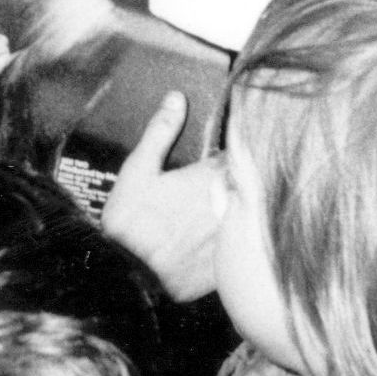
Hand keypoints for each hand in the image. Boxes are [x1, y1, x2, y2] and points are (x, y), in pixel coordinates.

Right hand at [99, 91, 226, 300]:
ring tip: (214, 218)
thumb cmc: (129, 221)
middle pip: (248, 189)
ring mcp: (230, 238)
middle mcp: (228, 206)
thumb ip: (160, 132)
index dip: (236, 155)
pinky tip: (212, 248)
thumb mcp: (137, 170)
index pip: (240, 157)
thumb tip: (177, 98)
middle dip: (239, 185)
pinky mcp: (227, 266)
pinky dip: (234, 246)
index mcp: (209, 179)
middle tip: (220, 188)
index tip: (228, 155)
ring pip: (247, 219)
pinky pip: (240, 251)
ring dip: (240, 214)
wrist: (128, 277)